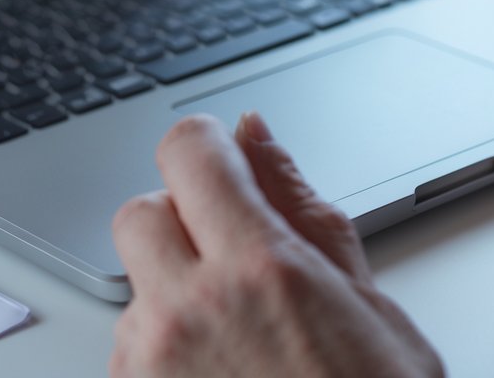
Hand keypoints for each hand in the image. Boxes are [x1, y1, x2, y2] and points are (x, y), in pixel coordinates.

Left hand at [111, 113, 442, 377]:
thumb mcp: (365, 298)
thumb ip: (300, 206)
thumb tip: (258, 138)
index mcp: (261, 267)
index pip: (188, 153)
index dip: (205, 144)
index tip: (221, 155)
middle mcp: (192, 310)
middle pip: (141, 212)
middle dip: (182, 217)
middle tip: (235, 250)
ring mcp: (152, 365)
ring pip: (132, 285)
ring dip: (171, 288)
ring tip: (240, 332)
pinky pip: (127, 349)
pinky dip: (163, 345)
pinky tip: (220, 371)